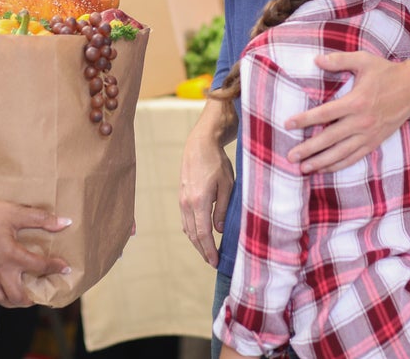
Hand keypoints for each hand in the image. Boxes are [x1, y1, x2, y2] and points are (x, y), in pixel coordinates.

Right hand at [0, 194, 71, 306]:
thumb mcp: (16, 213)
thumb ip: (42, 219)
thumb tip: (65, 222)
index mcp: (13, 255)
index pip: (40, 267)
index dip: (55, 268)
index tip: (64, 268)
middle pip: (18, 296)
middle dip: (30, 299)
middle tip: (38, 294)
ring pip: (1, 299)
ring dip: (13, 301)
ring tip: (21, 296)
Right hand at [179, 103, 235, 266]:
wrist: (200, 145)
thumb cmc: (217, 163)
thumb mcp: (227, 185)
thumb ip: (222, 209)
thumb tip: (218, 230)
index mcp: (199, 202)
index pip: (203, 234)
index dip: (209, 250)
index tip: (215, 262)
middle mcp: (187, 203)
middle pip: (193, 235)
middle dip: (203, 250)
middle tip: (213, 262)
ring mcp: (182, 200)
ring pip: (187, 228)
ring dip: (196, 242)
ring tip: (207, 252)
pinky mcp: (182, 196)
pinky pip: (185, 220)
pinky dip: (192, 231)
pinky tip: (199, 235)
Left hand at [284, 50, 409, 172]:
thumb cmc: (387, 72)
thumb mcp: (363, 60)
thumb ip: (339, 60)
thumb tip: (316, 60)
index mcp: (356, 102)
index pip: (325, 114)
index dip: (305, 120)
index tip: (288, 124)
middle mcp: (361, 122)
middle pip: (329, 139)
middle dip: (309, 149)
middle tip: (290, 156)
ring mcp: (369, 135)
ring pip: (341, 153)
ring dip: (321, 162)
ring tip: (303, 168)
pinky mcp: (375, 142)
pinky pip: (354, 158)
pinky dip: (339, 165)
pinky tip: (325, 168)